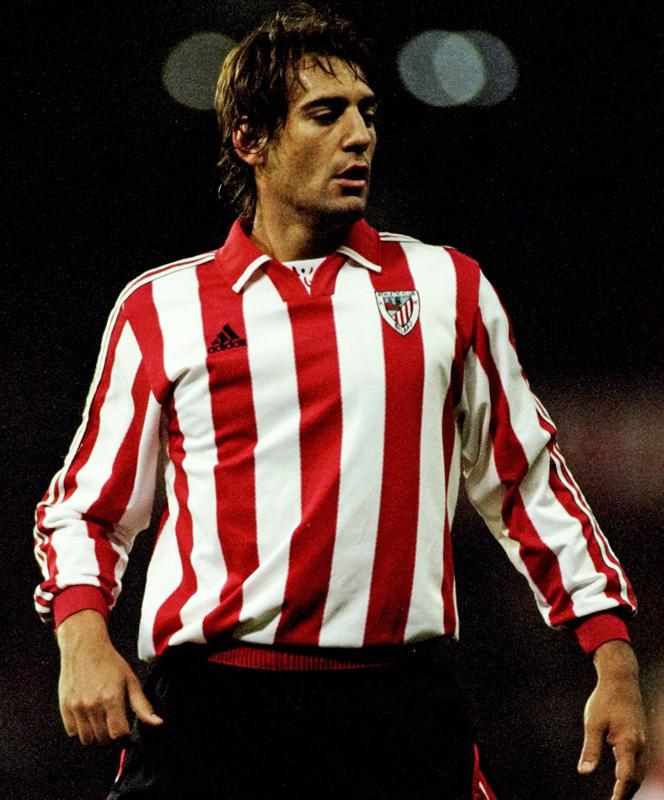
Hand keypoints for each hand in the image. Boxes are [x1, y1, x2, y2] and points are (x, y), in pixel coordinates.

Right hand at [56, 609, 162, 744]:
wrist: (84, 647)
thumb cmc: (109, 662)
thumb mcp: (130, 680)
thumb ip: (142, 705)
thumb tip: (157, 723)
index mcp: (111, 699)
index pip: (118, 734)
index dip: (124, 734)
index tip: (125, 728)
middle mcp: (93, 705)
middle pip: (103, 738)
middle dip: (111, 734)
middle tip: (113, 720)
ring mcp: (77, 707)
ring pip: (87, 739)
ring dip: (96, 734)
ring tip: (101, 719)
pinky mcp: (65, 707)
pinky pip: (72, 731)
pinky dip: (80, 729)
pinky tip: (87, 715)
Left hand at [578, 640, 647, 799]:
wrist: (621, 681)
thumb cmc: (604, 700)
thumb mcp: (592, 723)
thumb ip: (590, 749)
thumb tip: (584, 772)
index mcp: (628, 742)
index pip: (626, 777)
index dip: (620, 793)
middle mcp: (640, 745)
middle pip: (636, 778)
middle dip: (626, 794)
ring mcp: (644, 742)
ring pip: (640, 772)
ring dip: (630, 786)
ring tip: (618, 797)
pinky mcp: (642, 739)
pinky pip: (640, 763)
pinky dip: (633, 775)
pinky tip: (625, 780)